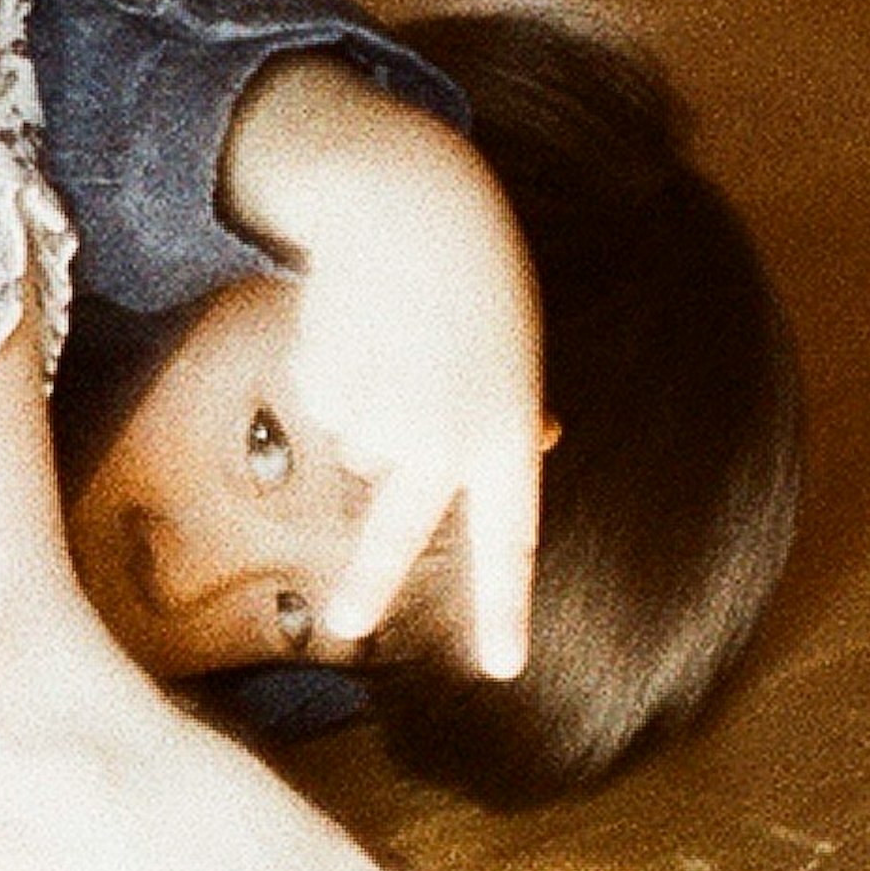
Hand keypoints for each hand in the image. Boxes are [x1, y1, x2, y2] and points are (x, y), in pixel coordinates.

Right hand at [220, 57, 544, 679]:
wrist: (410, 202)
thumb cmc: (479, 272)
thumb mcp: (516, 345)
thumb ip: (516, 405)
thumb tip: (540, 447)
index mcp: (506, 432)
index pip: (508, 540)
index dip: (503, 608)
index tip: (501, 669)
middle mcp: (444, 436)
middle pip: (400, 530)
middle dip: (369, 584)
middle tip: (349, 626)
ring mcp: (383, 414)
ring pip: (361, 445)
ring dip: (370, 403)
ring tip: (396, 337)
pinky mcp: (329, 384)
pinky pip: (329, 402)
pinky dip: (339, 368)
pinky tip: (360, 320)